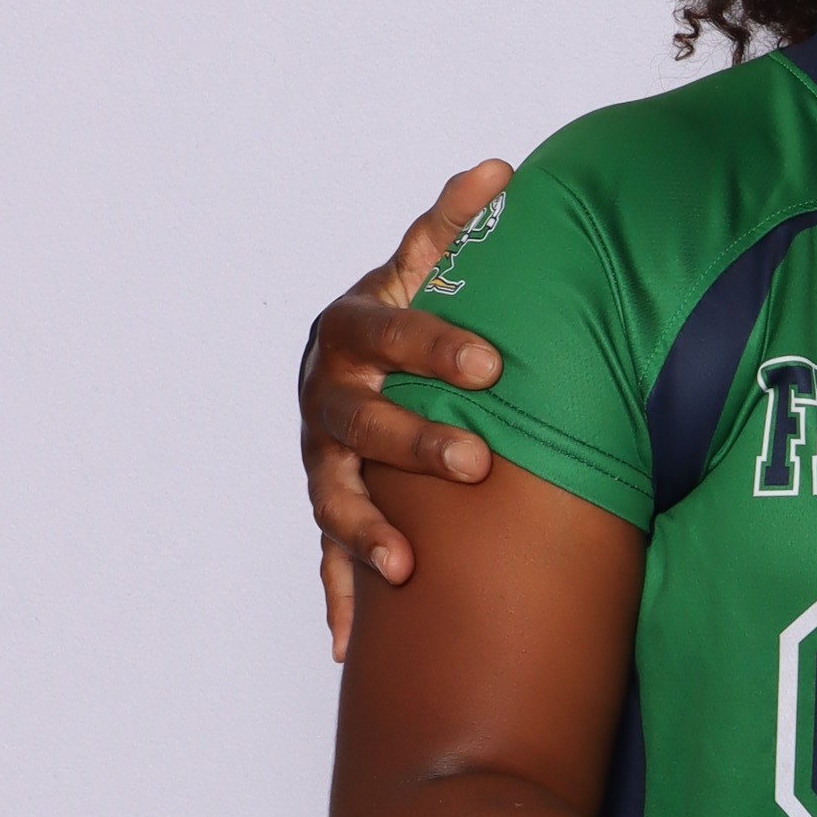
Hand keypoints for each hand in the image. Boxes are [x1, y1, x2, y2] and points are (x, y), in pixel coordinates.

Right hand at [303, 161, 511, 659]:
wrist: (347, 364)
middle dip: (416, 445)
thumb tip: (497, 169)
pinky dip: (339, 600)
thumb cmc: (398, 318)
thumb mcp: (418, 270)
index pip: (394, 335)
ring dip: (365, 532)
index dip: (439, 348)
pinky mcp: (326, 505)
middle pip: (364, 422)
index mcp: (350, 331)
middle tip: (476, 464)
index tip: (493, 367)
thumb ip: (453, 226)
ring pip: (336, 496)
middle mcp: (324, 396)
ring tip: (403, 567)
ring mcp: (319, 457)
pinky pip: (326, 558)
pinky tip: (351, 648)